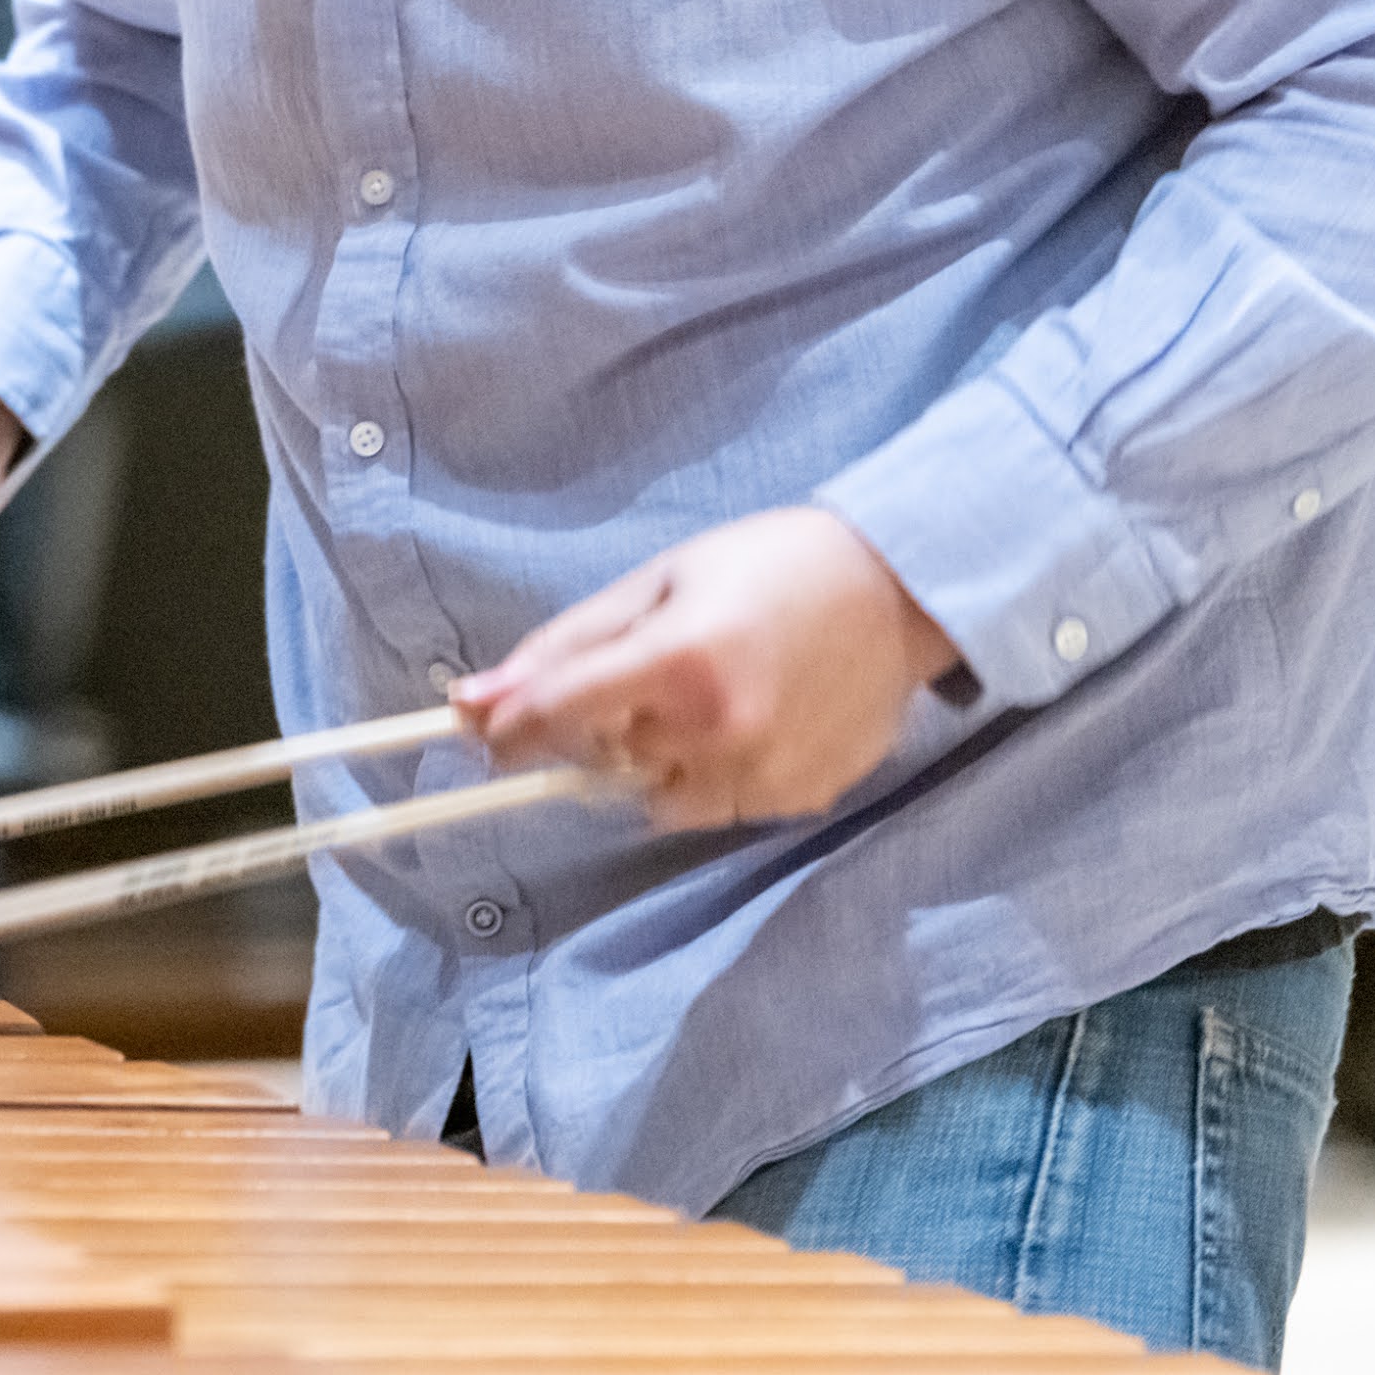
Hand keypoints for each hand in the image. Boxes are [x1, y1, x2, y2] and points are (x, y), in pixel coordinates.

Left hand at [449, 507, 961, 829]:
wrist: (901, 590)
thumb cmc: (769, 567)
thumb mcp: (657, 584)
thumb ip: (564, 648)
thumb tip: (473, 704)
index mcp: (678, 662)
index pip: (557, 719)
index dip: (509, 732)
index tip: (491, 733)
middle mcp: (720, 731)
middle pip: (604, 763)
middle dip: (599, 730)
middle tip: (646, 676)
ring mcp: (764, 774)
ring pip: (657, 801)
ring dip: (655, 763)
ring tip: (703, 700)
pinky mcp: (800, 799)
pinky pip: (720, 808)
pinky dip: (711, 776)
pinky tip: (749, 720)